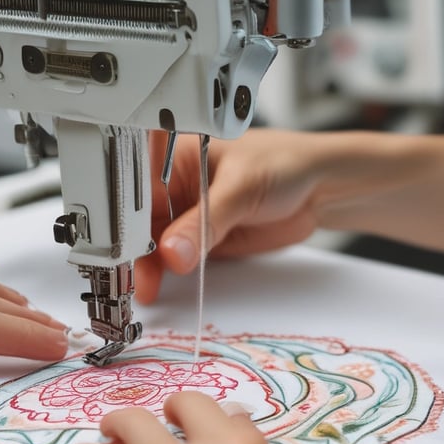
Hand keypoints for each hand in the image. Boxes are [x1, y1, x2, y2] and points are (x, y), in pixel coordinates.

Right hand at [137, 129, 325, 303]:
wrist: (320, 188)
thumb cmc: (284, 164)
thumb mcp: (240, 188)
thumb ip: (205, 222)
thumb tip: (173, 252)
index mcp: (174, 156)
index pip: (138, 189)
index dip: (127, 218)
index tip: (124, 246)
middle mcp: (174, 186)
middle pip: (140, 221)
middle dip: (134, 249)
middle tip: (133, 276)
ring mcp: (186, 214)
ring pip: (154, 244)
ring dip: (148, 266)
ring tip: (144, 287)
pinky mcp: (200, 238)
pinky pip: (176, 258)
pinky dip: (166, 274)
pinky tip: (157, 285)